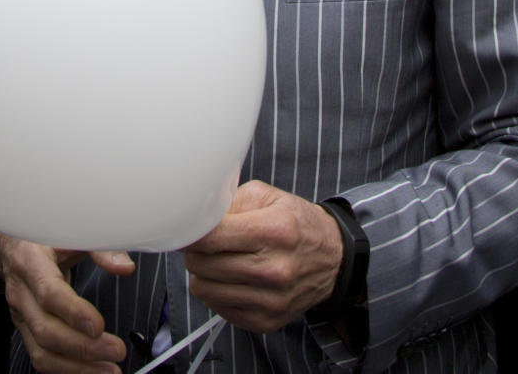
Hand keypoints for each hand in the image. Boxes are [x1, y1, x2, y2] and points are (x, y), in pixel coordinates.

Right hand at [0, 230, 131, 372]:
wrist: (12, 242)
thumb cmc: (45, 236)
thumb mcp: (71, 231)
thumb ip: (100, 248)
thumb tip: (124, 267)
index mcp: (31, 261)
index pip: (49, 293)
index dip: (73, 312)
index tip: (99, 326)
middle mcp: (20, 292)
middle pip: (46, 330)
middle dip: (83, 347)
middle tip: (115, 351)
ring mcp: (20, 315)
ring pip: (41, 351)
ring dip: (76, 367)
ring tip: (108, 370)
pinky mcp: (25, 329)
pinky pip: (41, 356)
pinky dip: (66, 370)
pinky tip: (89, 372)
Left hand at [183, 181, 342, 332]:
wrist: (332, 258)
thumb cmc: (296, 223)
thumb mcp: (267, 196)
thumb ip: (230, 202)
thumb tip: (196, 218)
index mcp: (274, 231)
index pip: (211, 238)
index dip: (189, 233)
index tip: (185, 228)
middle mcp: (273, 269)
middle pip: (202, 265)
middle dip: (196, 251)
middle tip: (207, 242)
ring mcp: (270, 299)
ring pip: (204, 290)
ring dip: (204, 274)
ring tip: (220, 260)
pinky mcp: (265, 321)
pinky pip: (218, 309)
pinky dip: (218, 293)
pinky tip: (233, 278)